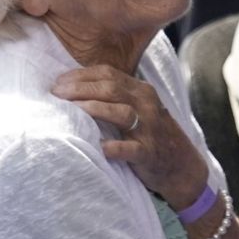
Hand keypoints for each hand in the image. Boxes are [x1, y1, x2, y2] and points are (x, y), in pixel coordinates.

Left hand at [52, 65, 209, 206]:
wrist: (181, 165)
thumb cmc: (150, 135)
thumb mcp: (138, 108)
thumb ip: (114, 97)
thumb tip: (72, 88)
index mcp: (141, 90)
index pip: (108, 73)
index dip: (80, 75)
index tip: (57, 82)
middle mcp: (147, 105)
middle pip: (111, 89)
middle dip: (80, 89)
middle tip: (56, 94)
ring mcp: (150, 129)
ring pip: (120, 112)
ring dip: (93, 109)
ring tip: (70, 111)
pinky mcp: (149, 153)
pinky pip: (131, 149)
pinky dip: (113, 148)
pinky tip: (98, 147)